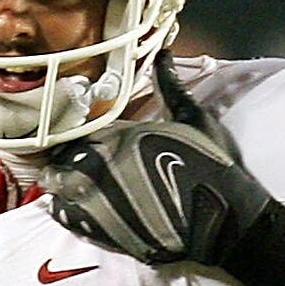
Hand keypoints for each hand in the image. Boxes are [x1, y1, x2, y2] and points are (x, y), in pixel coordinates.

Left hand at [43, 54, 284, 285]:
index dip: (74, 126)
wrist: (226, 223)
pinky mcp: (102, 231)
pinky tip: (75, 204)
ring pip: (58, 186)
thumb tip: (164, 53)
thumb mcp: (195, 119)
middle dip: (64, 155)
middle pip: (63, 156)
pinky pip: (67, 217)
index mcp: (120, 136)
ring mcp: (98, 201)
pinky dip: (65, 209)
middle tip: (70, 155)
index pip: (78, 125)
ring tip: (70, 181)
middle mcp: (102, 166)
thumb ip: (170, 86)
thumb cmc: (214, 168)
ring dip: (61, 182)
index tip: (78, 129)